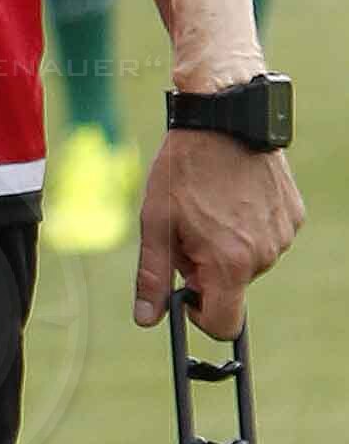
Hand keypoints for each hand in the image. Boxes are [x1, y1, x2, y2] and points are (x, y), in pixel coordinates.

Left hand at [137, 127, 304, 336]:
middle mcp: (265, 255)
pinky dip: (246, 228)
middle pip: (232, 287)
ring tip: (210, 207)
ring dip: (226, 247)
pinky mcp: (293, 215)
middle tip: (188, 228)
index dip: (201, 316)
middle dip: (206, 269)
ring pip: (248, 262)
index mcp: (230, 262)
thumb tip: (148, 320)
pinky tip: (232, 197)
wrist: (225, 120)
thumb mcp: (157, 223)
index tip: (185, 294)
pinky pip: (266, 238)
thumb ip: (154, 276)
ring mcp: (283, 234)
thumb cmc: (184, 170)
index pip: (225, 324)